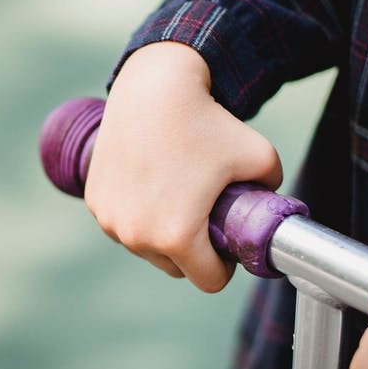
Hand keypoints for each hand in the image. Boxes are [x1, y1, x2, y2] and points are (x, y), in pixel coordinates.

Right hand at [84, 42, 282, 292]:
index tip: (226, 241)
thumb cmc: (208, 122)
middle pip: (175, 268)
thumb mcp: (262, 157)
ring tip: (177, 196)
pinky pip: (123, 223)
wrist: (155, 87)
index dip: (225, 265)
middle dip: (192, 251)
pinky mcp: (95, 201)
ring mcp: (111, 219)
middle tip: (204, 215)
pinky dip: (137, 213)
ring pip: (146, 247)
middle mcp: (137, 235)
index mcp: (177, 236)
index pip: (209, 281)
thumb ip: (272, 192)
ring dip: (161, 234)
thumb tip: (269, 208)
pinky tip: (151, 184)